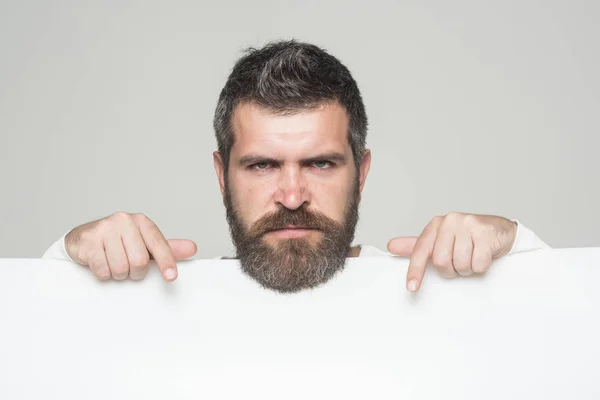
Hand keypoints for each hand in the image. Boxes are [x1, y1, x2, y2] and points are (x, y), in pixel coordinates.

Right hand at [65, 212, 196, 281]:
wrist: (82, 238)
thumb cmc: (118, 242)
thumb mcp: (144, 244)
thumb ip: (167, 248)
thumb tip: (192, 248)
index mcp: (141, 221)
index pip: (159, 244)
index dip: (166, 262)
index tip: (171, 277)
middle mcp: (124, 220)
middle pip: (139, 261)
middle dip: (135, 272)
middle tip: (128, 267)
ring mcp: (105, 228)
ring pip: (120, 268)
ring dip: (118, 274)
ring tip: (113, 264)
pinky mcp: (88, 240)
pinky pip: (102, 269)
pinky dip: (103, 274)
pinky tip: (100, 263)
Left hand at [387, 212, 517, 291]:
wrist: (500, 230)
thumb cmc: (467, 238)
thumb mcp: (441, 240)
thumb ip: (417, 245)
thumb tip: (391, 246)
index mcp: (436, 224)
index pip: (421, 250)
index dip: (415, 270)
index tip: (412, 287)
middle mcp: (450, 221)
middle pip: (441, 262)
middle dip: (451, 269)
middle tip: (460, 261)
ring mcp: (468, 225)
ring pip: (460, 265)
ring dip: (467, 268)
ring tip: (473, 256)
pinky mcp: (485, 233)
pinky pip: (477, 264)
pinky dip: (481, 266)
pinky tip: (485, 254)